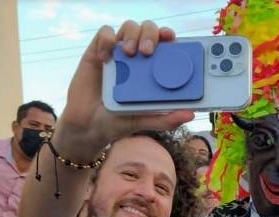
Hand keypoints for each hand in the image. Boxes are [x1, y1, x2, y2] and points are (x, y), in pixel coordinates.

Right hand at [52, 21, 194, 159]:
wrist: (88, 127)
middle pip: (149, 31)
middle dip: (151, 34)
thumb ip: (166, 119)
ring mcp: (117, 54)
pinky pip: (104, 33)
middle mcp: (136, 58)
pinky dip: (106, 40)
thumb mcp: (143, 122)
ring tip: (129, 52)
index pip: (164, 46)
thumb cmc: (117, 122)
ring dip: (132, 34)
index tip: (172, 39)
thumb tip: (190, 114)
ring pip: (129, 27)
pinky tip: (105, 57)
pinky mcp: (97, 52)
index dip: (169, 37)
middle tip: (147, 51)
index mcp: (151, 70)